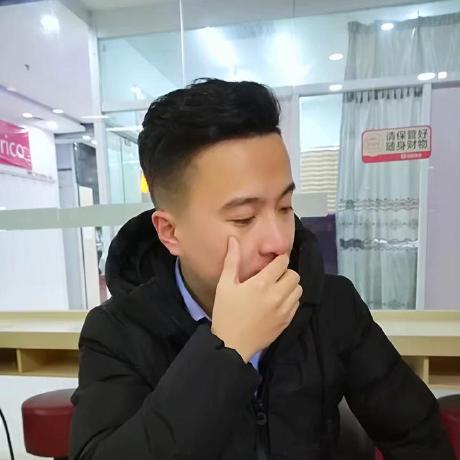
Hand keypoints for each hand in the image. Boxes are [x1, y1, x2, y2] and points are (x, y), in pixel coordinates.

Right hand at [211, 237, 301, 361]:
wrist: (231, 344)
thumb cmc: (225, 312)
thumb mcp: (224, 285)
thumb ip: (232, 261)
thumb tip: (233, 240)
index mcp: (262, 283)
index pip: (282, 262)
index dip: (279, 259)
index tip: (272, 262)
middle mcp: (277, 295)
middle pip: (294, 275)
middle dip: (285, 272)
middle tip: (273, 276)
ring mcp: (284, 309)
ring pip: (298, 289)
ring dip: (290, 286)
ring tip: (277, 289)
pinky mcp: (287, 321)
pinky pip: (297, 304)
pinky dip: (290, 300)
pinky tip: (278, 302)